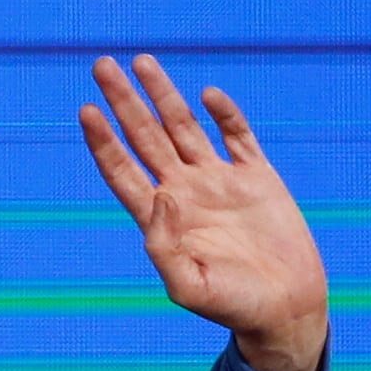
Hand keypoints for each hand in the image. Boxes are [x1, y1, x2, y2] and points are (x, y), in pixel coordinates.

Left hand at [78, 55, 330, 370]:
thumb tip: (158, 196)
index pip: (121, 170)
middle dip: (124, 102)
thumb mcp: (187, 287)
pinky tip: (206, 95)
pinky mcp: (257, 177)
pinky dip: (224, 114)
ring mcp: (219, 182)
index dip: (102, 141)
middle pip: (144, 137)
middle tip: (101, 65)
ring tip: (140, 61)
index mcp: (160, 220)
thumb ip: (163, 247)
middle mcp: (184, 193)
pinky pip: (237, 136)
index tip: (86, 110)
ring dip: (162, 95)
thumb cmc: (231, 307)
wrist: (284, 308)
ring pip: (183, 127)